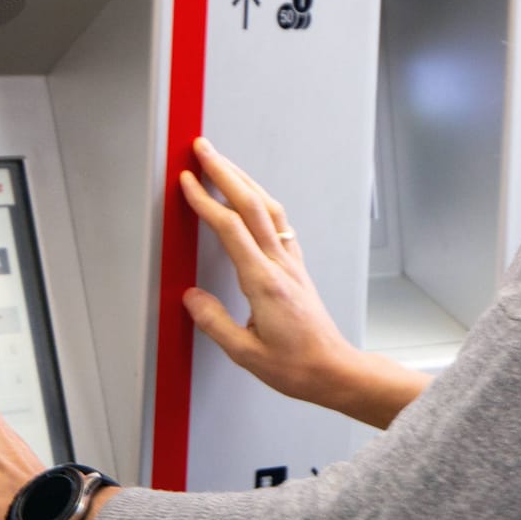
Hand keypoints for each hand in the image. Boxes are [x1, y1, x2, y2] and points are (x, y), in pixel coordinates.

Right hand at [180, 138, 359, 410]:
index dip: (206, 201)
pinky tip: (252, 197)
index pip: (231, 229)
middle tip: (202, 149)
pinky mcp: (296, 267)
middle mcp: (280, 265)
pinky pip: (279, 222)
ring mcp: (291, 262)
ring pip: (269, 208)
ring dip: (244, 181)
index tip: (187, 181)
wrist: (333, 369)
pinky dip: (260, 201)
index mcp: (264, 283)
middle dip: (225, 172)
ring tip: (223, 162)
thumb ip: (214, 322)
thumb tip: (190, 297)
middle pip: (251, 206)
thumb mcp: (245, 353)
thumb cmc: (295, 366)